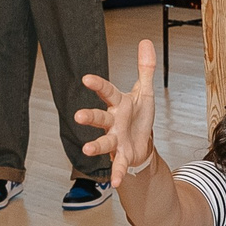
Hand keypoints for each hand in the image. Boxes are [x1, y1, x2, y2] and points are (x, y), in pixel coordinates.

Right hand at [74, 41, 160, 187]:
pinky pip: (118, 165)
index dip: (97, 85)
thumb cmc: (139, 116)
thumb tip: (146, 41)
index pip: (106, 91)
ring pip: (104, 141)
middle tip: (78, 116)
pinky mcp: (122, 155)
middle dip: (89, 116)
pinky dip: (117, 173)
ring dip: (95, 145)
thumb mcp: (145, 91)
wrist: (142, 142)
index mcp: (118, 104)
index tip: (86, 79)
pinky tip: (114, 184)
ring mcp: (116, 139)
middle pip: (99, 117)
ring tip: (87, 149)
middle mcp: (113, 121)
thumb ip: (145, 68)